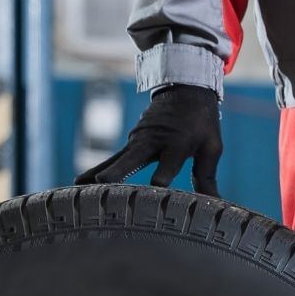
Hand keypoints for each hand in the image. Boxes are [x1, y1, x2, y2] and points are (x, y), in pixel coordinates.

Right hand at [76, 85, 222, 196]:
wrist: (184, 90)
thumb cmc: (201, 122)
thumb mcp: (211, 147)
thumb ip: (207, 177)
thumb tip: (216, 206)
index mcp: (177, 143)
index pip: (169, 164)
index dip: (162, 177)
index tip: (155, 190)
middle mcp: (153, 141)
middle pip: (132, 159)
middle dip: (117, 173)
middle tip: (101, 186)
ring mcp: (137, 141)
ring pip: (115, 160)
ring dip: (97, 174)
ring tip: (78, 191)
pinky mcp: (129, 144)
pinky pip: (111, 159)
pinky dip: (95, 171)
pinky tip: (79, 186)